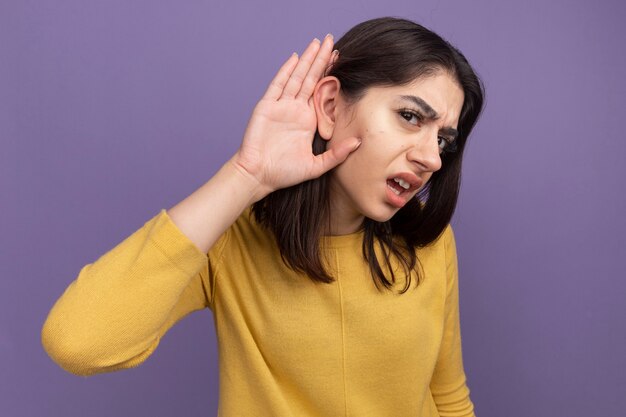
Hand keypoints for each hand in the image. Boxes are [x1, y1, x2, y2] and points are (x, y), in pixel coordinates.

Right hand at [231, 34, 360, 199]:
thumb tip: (358, 142)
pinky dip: (286, 71)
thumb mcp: (316, 166)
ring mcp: (281, 106)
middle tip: (331, 40)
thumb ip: (337, 154)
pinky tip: (295, 58)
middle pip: (311, 78)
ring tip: (317, 43)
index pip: (322, 92)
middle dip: (321, 59)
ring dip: (307, 60)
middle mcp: (295, 110)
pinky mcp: (267, 107)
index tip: (342, 60)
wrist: (258, 176)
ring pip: (297, 77)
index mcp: (308, 120)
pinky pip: (278, 85)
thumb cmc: (284, 173)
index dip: (330, 75)